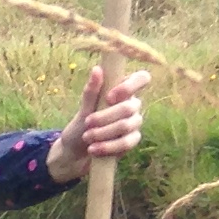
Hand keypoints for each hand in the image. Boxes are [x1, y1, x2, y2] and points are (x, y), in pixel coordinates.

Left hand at [47, 62, 148, 182]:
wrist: (77, 149)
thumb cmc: (82, 123)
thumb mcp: (84, 108)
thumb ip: (92, 90)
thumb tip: (97, 69)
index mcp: (124, 90)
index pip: (142, 78)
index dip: (129, 86)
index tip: (109, 97)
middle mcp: (133, 105)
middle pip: (130, 107)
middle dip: (105, 117)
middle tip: (87, 123)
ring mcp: (134, 123)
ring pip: (126, 126)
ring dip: (103, 132)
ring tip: (87, 137)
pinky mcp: (132, 140)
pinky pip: (126, 143)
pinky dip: (108, 146)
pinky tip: (93, 149)